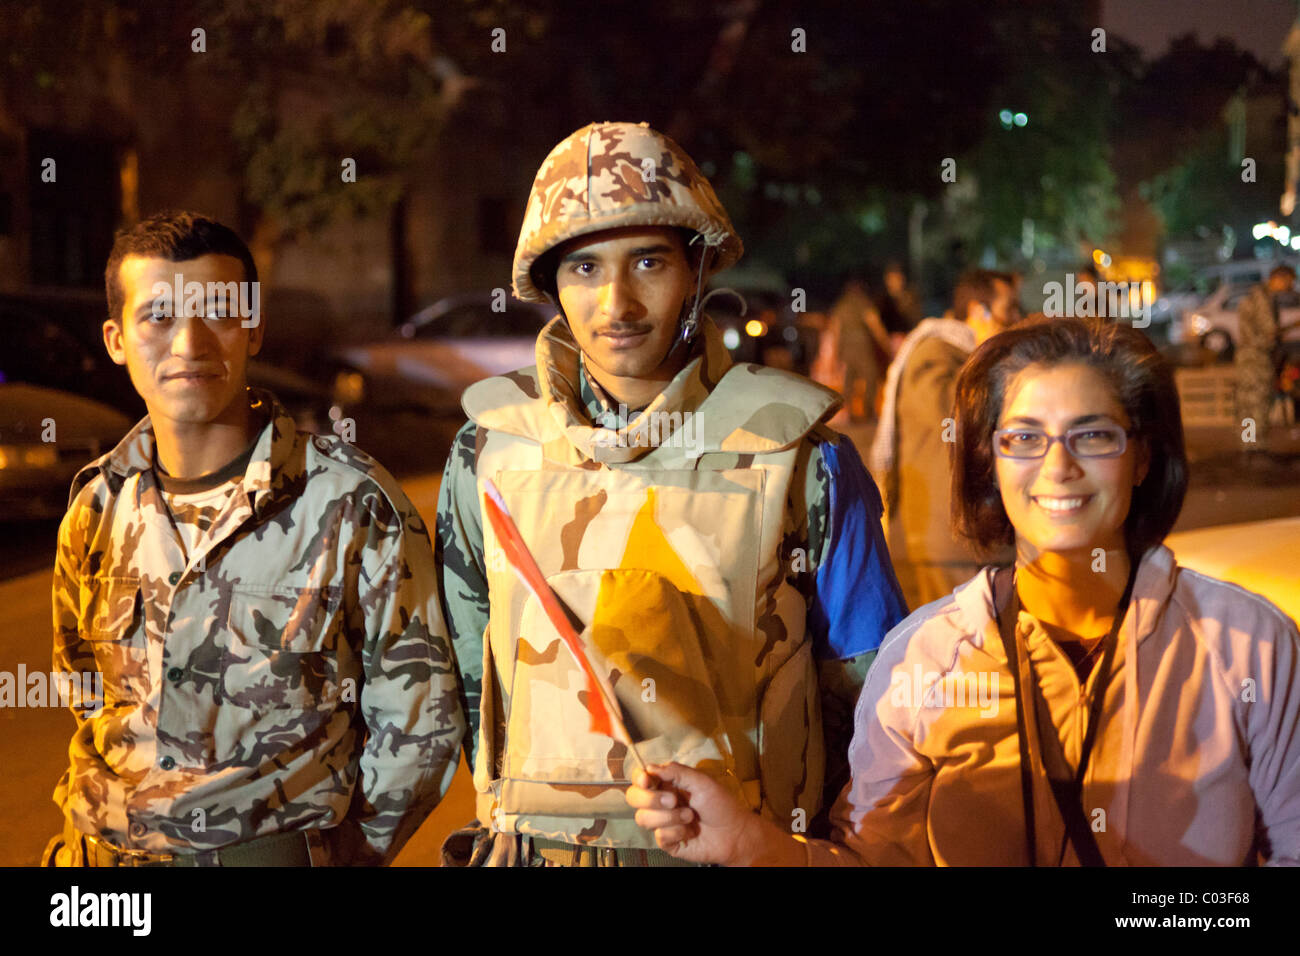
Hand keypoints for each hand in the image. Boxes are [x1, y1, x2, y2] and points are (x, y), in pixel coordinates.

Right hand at [625, 763, 767, 865]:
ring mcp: (663, 822)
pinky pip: (659, 836)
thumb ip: (676, 772)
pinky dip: (676, 832)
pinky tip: (689, 831)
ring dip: (669, 817)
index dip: (639, 778)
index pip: (641, 778)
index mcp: (667, 784)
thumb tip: (651, 767)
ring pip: (644, 818)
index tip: (647, 781)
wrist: (734, 833)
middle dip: (651, 799)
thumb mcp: (701, 781)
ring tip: (690, 816)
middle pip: (634, 798)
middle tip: (674, 800)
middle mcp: (661, 802)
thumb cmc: (721, 804)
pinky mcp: (667, 841)